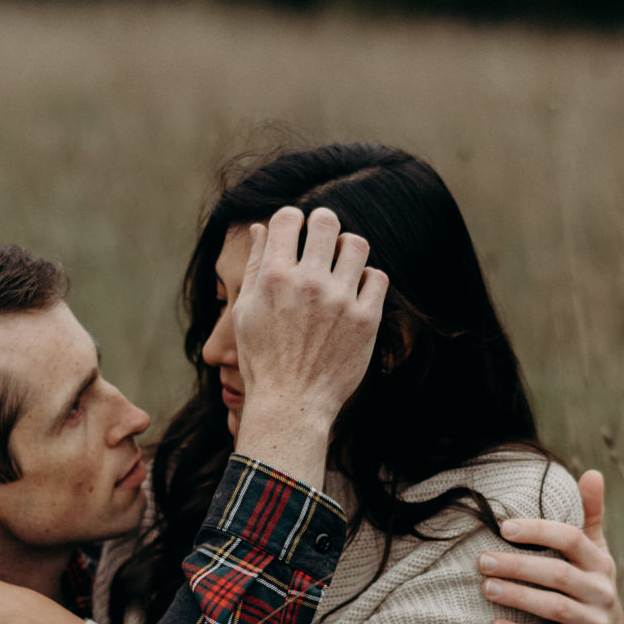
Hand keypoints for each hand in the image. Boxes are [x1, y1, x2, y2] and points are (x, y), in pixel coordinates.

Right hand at [231, 207, 388, 489]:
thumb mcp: (245, 311)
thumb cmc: (262, 359)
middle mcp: (308, 283)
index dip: (291, 220)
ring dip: (346, 250)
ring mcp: (340, 301)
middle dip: (321, 225)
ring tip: (339, 267)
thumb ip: (255, 265)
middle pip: (325, 220)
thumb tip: (259, 228)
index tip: (295, 234)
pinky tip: (354, 292)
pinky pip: (377, 277)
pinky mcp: (366, 320)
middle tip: (321, 242)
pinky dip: (367, 279)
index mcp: (274, 277)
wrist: (291, 405)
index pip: (288, 217)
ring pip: (356, 244)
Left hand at [480, 468, 623, 623]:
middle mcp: (601, 591)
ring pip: (554, 607)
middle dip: (518, 565)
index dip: (538, 531)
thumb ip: (591, 515)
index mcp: (600, 562)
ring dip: (518, 597)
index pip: (571, 539)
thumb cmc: (591, 588)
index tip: (504, 527)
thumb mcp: (596, 553)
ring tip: (486, 588)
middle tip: (482, 560)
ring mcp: (593, 622)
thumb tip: (592, 473)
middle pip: (558, 573)